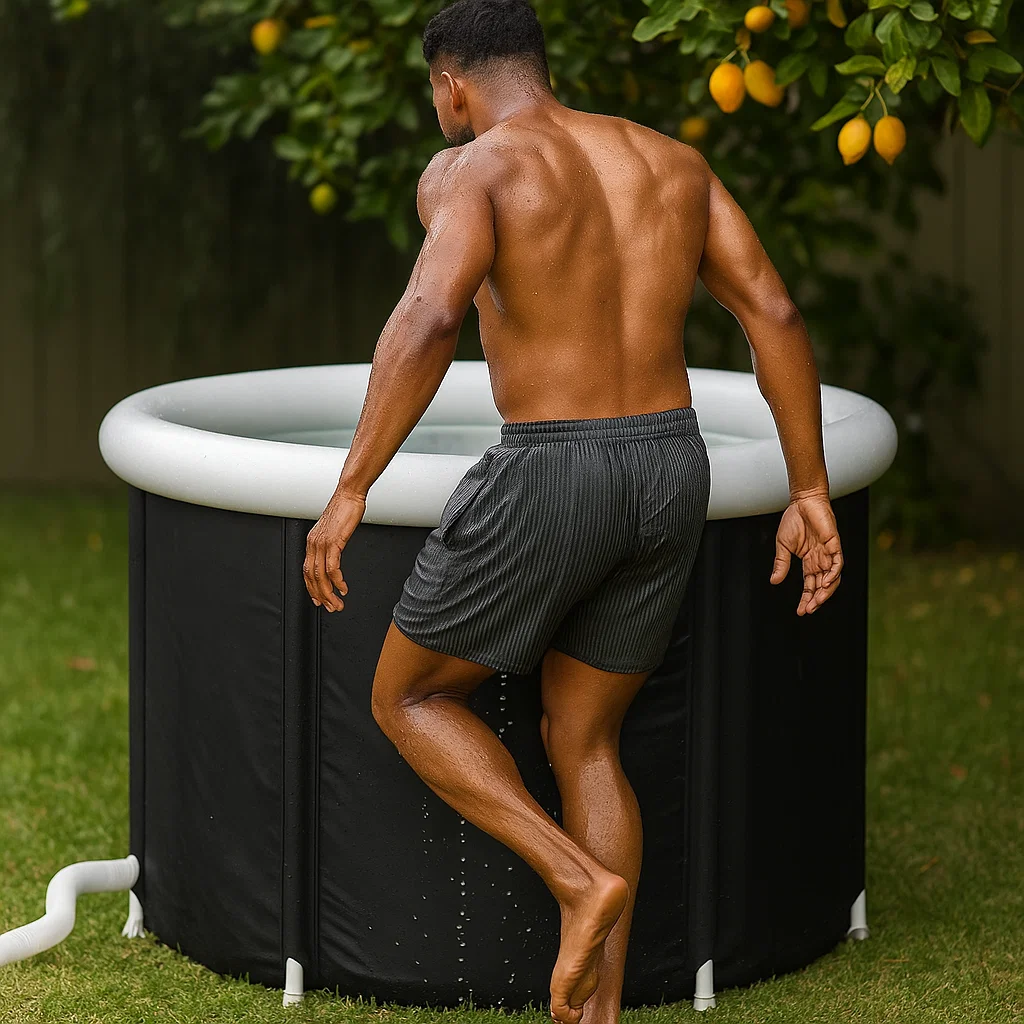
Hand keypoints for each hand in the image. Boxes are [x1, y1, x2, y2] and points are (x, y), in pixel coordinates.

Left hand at [304, 487, 365, 611]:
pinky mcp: (334, 542)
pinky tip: (343, 588)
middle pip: (312, 577)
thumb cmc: (344, 509)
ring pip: (321, 575)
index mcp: (312, 542)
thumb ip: (331, 543)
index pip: (306, 571)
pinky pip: (332, 567)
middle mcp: (313, 544)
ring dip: (329, 592)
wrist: (348, 495)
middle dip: (321, 596)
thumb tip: (334, 554)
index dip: (311, 588)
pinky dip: (337, 581)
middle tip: (330, 607)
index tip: (318, 599)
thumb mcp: (334, 530)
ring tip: (338, 603)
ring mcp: (322, 543)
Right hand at [770, 491, 843, 615]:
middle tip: (808, 610)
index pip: (809, 585)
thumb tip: (774, 581)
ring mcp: (828, 553)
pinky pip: (837, 563)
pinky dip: (833, 573)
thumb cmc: (794, 520)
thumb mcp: (783, 545)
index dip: (805, 598)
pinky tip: (826, 582)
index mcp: (808, 561)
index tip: (800, 611)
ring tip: (817, 601)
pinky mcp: (834, 544)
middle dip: (816, 599)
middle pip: (821, 585)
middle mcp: (820, 559)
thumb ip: (781, 563)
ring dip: (825, 591)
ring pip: (832, 578)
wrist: (802, 502)